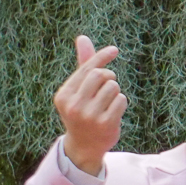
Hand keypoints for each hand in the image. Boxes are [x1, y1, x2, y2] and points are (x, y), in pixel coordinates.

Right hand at [55, 35, 127, 173]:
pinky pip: (121, 100)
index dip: (102, 57)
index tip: (115, 50)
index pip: (87, 68)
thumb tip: (83, 37)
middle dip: (109, 77)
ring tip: (108, 102)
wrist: (84, 147)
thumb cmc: (82, 112)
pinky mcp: (106, 124)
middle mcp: (74, 105)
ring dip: (115, 91)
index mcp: (64, 95)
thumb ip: (82, 65)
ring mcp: (90, 116)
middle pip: (100, 75)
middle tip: (108, 86)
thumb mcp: (77, 90)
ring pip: (113, 87)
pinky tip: (113, 112)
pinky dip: (121, 103)